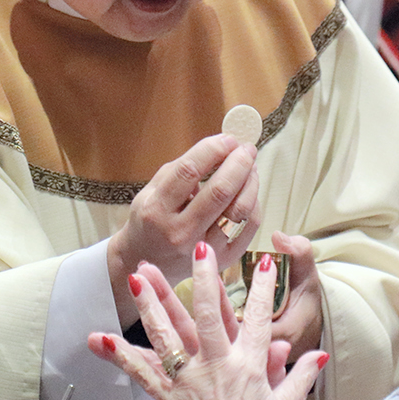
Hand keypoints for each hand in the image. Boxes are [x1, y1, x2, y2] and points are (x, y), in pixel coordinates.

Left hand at [89, 242, 326, 399]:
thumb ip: (298, 378)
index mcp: (250, 367)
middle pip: (208, 313)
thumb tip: (317, 357)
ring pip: (168, 333)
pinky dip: (121, 355)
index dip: (262, 289)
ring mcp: (190, 380)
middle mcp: (218, 366)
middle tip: (199, 249)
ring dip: (152, 302)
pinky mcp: (168, 399)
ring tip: (140, 275)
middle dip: (203, 278)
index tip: (264, 263)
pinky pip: (141, 373)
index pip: (259, 317)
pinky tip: (102, 338)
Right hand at [107, 135, 259, 326]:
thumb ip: (182, 169)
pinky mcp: (221, 260)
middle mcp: (178, 231)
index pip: (189, 171)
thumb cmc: (151, 219)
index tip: (228, 138)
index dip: (214, 149)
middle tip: (247, 149)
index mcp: (156, 209)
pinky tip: (249, 192)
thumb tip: (221, 146)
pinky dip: (254, 205)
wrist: (144, 261)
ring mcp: (201, 249)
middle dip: (239, 163)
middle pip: (219, 192)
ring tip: (250, 169)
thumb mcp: (152, 190)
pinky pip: (248, 228)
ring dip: (250, 183)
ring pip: (239, 210)